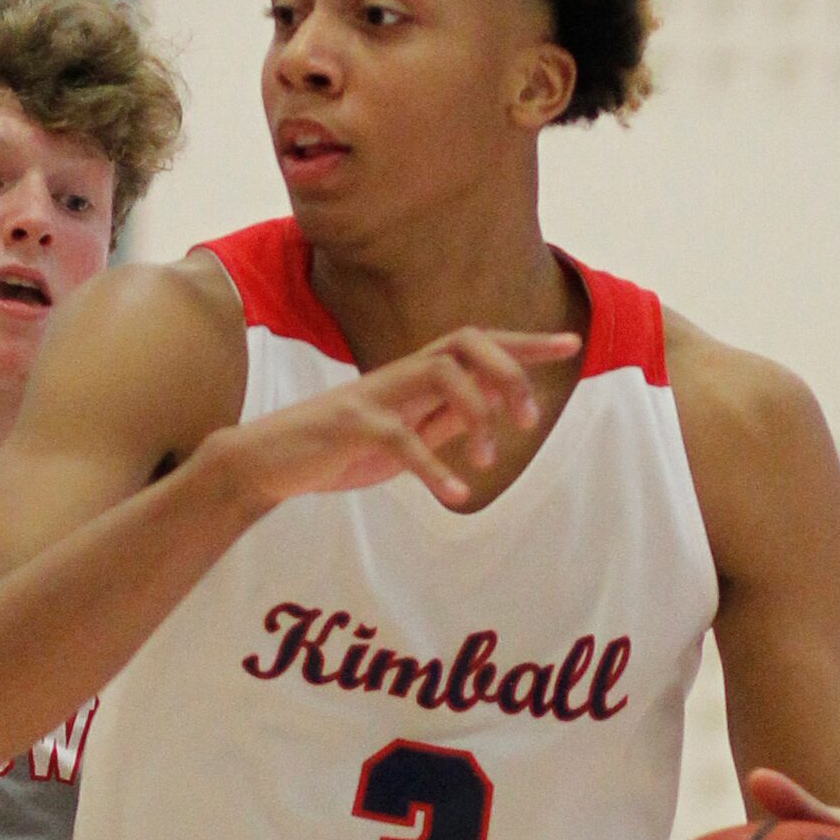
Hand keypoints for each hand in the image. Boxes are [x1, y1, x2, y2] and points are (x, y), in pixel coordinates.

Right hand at [222, 326, 580, 507]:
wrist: (269, 462)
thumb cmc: (338, 450)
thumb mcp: (404, 437)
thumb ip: (445, 421)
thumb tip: (494, 409)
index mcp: (414, 375)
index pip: (478, 344)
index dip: (526, 342)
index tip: (570, 345)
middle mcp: (399, 373)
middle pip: (466, 342)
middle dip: (509, 372)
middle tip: (529, 420)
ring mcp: (374, 395)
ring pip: (442, 375)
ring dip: (477, 415)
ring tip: (488, 462)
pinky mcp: (351, 425)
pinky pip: (402, 438)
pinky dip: (435, 468)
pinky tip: (455, 496)